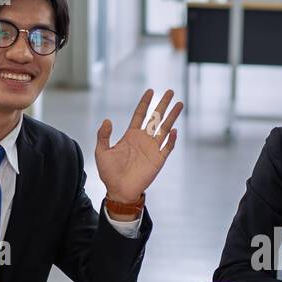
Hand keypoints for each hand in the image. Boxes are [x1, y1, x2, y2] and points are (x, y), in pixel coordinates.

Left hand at [94, 89, 182, 203]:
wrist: (119, 190)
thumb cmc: (109, 173)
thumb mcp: (101, 152)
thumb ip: (103, 136)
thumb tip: (108, 120)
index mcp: (131, 135)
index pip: (140, 115)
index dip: (145, 103)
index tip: (150, 91)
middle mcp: (144, 139)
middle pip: (156, 118)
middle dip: (163, 104)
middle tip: (170, 92)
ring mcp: (152, 149)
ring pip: (165, 129)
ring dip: (172, 117)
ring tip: (179, 104)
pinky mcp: (158, 160)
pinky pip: (168, 147)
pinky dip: (172, 139)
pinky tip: (174, 130)